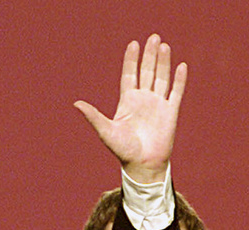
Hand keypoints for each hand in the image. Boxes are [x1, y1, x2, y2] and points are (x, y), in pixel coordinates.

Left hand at [74, 34, 186, 183]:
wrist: (142, 164)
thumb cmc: (122, 150)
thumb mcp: (105, 130)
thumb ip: (93, 116)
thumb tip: (76, 103)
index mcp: (127, 102)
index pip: (129, 75)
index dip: (131, 60)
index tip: (133, 44)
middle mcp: (143, 100)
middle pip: (147, 72)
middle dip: (150, 55)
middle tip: (153, 37)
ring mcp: (158, 104)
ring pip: (161, 78)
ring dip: (164, 62)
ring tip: (164, 45)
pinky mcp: (171, 112)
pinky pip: (176, 92)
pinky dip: (179, 80)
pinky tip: (181, 66)